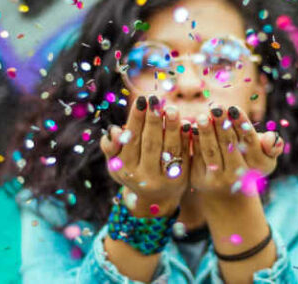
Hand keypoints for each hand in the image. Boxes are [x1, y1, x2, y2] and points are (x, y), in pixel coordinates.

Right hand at [100, 95, 190, 216]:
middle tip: (155, 99)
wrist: (155, 197)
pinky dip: (184, 139)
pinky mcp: (181, 178)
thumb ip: (111, 147)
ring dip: (171, 127)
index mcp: (125, 168)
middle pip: (150, 143)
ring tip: (171, 108)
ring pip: (168, 149)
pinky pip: (183, 155)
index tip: (141, 100)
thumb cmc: (132, 170)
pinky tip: (187, 123)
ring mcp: (163, 179)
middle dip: (153, 120)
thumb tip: (114, 131)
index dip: (136, 119)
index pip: (131, 139)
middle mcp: (143, 176)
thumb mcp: (116, 162)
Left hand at [190, 105, 283, 200]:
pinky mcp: (198, 179)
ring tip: (202, 116)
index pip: (249, 141)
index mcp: (258, 165)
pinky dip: (193, 141)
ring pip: (211, 151)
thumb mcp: (264, 154)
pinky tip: (190, 126)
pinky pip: (196, 156)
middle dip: (222, 125)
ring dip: (206, 132)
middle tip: (216, 107)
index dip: (241, 124)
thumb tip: (272, 138)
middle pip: (229, 145)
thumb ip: (272, 145)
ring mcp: (218, 179)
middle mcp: (238, 175)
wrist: (225, 188)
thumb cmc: (247, 159)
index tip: (233, 108)